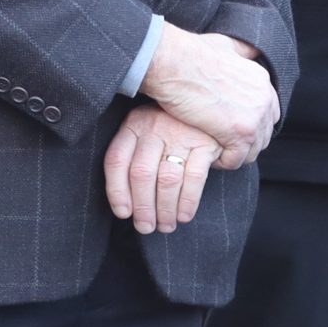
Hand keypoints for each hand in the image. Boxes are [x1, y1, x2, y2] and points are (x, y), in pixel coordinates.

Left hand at [104, 105, 220, 234]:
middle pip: (141, 174)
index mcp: (134, 124)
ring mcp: (181, 134)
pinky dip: (188, 201)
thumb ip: (135, 153)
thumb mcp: (147, 128)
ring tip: (166, 226)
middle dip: (143, 207)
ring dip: (165, 209)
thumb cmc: (172, 125)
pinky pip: (194, 177)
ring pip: (167, 179)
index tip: (124, 213)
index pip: (116, 161)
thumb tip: (128, 204)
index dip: (117, 191)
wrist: (211, 100)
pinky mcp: (206, 142)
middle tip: (146, 227)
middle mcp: (154, 127)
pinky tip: (184, 215)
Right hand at [140, 27, 277, 167]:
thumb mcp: (226, 45)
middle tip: (221, 144)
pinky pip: (237, 160)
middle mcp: (265, 99)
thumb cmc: (191, 54)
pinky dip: (222, 162)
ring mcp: (255, 117)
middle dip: (243, 143)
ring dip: (232, 154)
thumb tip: (250, 51)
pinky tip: (208, 155)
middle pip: (263, 135)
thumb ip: (242, 51)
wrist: (175, 63)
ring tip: (213, 151)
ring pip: (252, 151)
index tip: (229, 130)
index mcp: (262, 81)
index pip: (269, 114)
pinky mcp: (241, 133)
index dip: (250, 126)